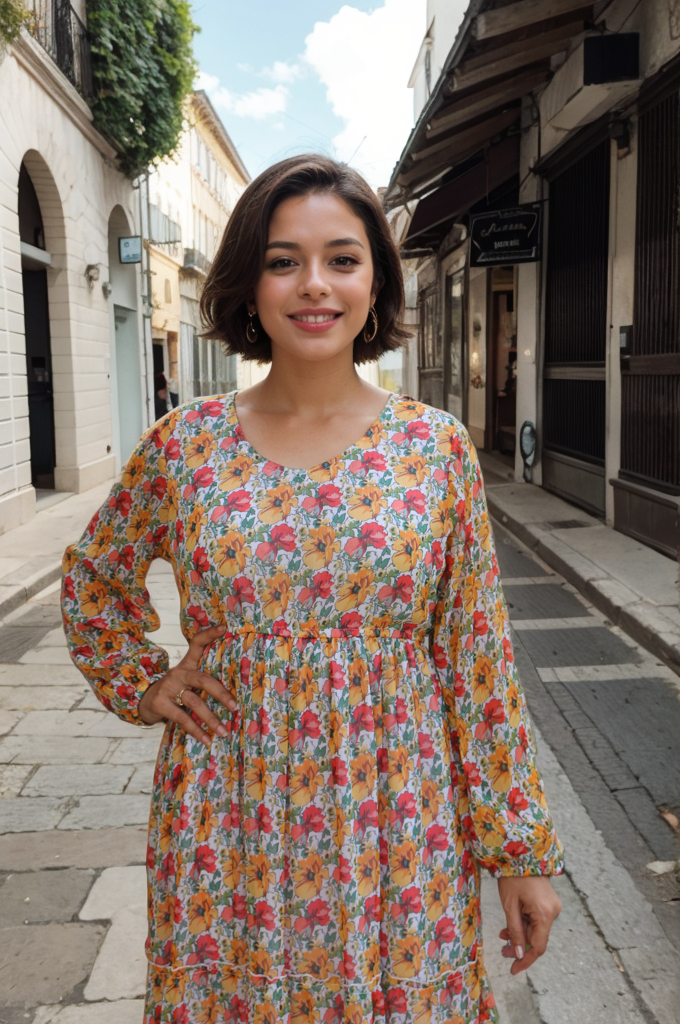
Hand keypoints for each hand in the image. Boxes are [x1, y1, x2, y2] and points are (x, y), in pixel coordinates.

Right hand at [138, 625, 236, 745]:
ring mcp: (168, 687)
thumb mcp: (185, 680)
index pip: (197, 643)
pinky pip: (182, 718)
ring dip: (211, 719)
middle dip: (220, 693)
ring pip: (194, 702)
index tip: (224, 627)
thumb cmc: (174, 691)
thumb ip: (203, 680)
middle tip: (234, 706)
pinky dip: (196, 730)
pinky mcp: (160, 703)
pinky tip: (207, 739)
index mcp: (186, 664)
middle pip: (202, 679)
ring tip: (224, 731)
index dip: (210, 634)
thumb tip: (235, 693)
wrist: (144, 702)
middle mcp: (178, 672)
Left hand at [497, 875, 561, 973]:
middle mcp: (553, 912)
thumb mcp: (509, 905)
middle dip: (520, 947)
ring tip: (503, 936)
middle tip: (503, 951)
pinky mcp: (548, 902)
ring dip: (520, 935)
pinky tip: (510, 925)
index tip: (514, 970)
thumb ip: (514, 930)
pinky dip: (524, 924)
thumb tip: (519, 953)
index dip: (526, 960)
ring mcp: (552, 907)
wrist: (522, 853)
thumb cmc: (513, 877)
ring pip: (536, 930)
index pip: (538, 947)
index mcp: (545, 914)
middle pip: (537, 939)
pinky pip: (537, 920)